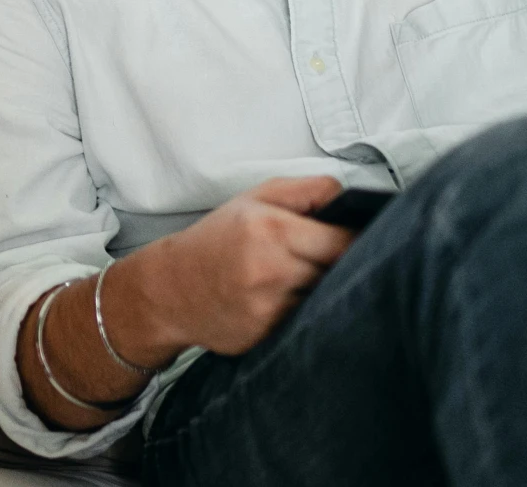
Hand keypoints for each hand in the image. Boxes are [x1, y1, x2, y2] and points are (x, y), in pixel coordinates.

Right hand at [122, 176, 352, 357]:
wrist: (171, 289)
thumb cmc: (215, 240)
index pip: (343, 241)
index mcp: (271, 228)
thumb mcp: (254, 199)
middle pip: (339, 272)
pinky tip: (283, 302)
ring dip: (322, 291)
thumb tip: (349, 198)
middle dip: (340, 267)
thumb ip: (306, 191)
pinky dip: (303, 312)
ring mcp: (269, 306)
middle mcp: (271, 268)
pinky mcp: (267, 334)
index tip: (354, 241)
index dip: (356, 242)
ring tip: (300, 280)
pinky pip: (304, 321)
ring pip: (324, 298)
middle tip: (328, 261)